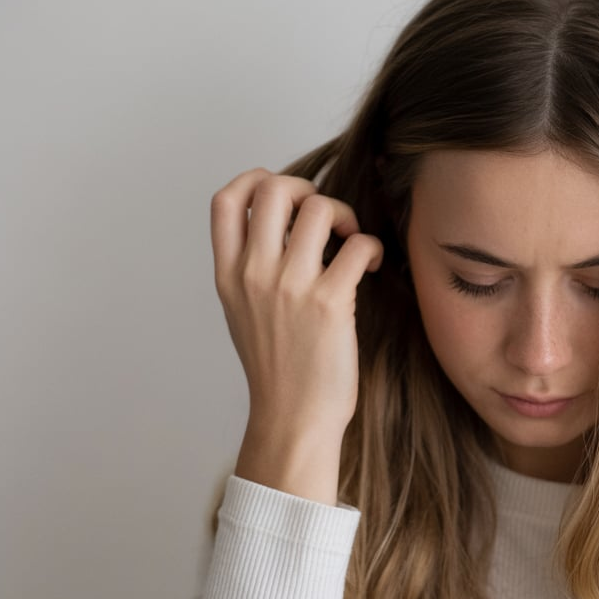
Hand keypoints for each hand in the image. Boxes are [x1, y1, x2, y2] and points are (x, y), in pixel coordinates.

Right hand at [210, 168, 382, 501]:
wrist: (292, 419)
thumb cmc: (276, 369)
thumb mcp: (242, 313)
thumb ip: (250, 268)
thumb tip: (280, 225)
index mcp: (228, 275)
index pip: (225, 200)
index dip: (256, 179)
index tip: (284, 194)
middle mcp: (254, 274)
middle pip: (273, 188)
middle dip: (307, 188)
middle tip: (324, 217)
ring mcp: (291, 286)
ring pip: (318, 206)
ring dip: (344, 213)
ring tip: (351, 240)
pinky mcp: (330, 302)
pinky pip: (358, 245)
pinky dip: (372, 246)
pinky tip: (372, 266)